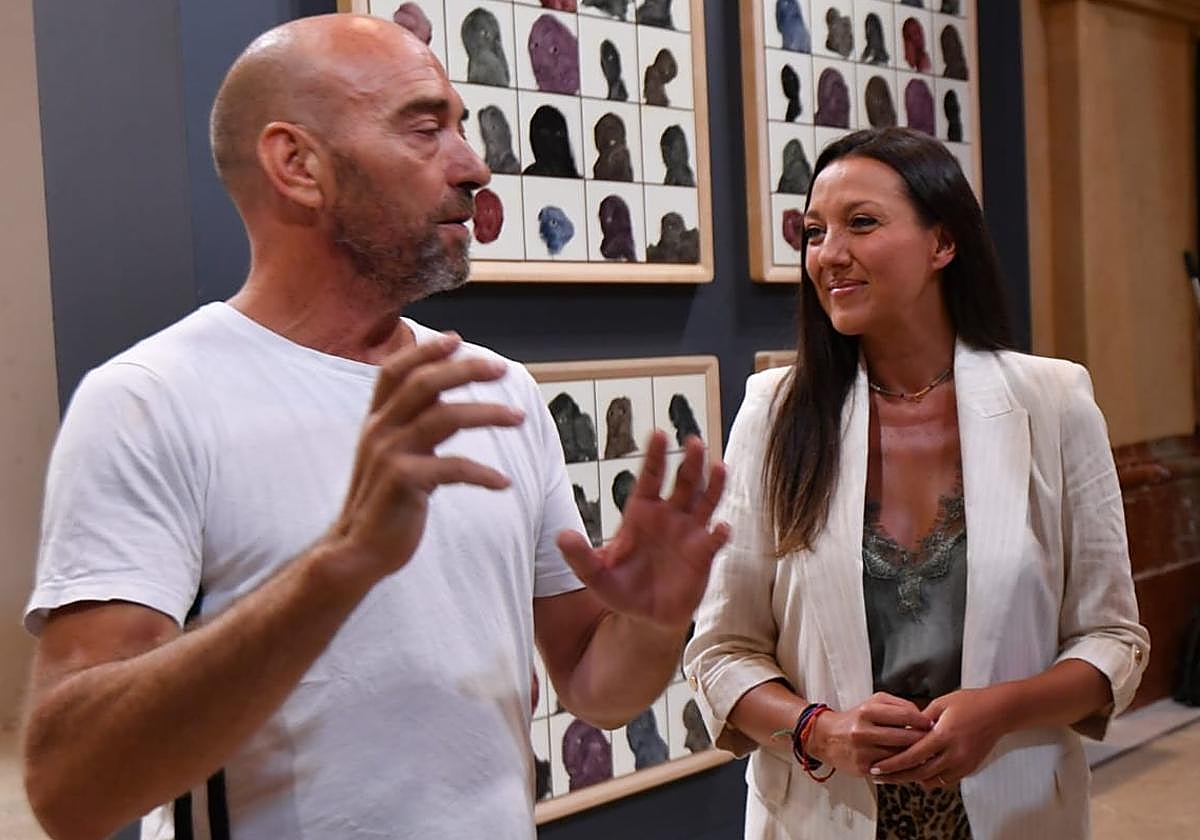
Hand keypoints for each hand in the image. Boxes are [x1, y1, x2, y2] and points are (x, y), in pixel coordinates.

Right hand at [325, 334, 524, 581]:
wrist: (359, 550)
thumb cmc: (385, 502)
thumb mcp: (394, 455)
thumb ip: (414, 426)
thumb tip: (445, 400)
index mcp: (377, 421)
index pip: (395, 371)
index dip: (424, 351)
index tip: (455, 339)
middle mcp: (379, 431)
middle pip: (425, 383)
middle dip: (466, 370)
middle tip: (501, 369)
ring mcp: (389, 455)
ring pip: (444, 417)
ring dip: (487, 414)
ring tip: (518, 419)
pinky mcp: (402, 483)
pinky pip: (452, 468)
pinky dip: (482, 474)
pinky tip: (503, 483)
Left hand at [555, 432, 729, 630]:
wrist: (646, 617)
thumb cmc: (621, 589)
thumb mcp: (595, 575)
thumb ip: (580, 556)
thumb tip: (561, 536)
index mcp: (641, 512)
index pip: (650, 477)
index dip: (655, 456)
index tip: (660, 434)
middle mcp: (669, 515)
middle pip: (683, 481)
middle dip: (690, 461)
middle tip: (694, 441)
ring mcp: (689, 532)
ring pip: (705, 501)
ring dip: (714, 484)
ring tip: (719, 467)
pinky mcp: (703, 555)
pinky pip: (714, 540)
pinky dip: (719, 533)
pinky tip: (721, 528)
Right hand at [806, 693, 932, 776]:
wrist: (826, 737)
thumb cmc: (855, 718)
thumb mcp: (873, 702)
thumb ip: (898, 705)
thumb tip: (922, 716)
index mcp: (867, 711)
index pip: (905, 715)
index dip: (922, 721)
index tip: (931, 724)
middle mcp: (863, 730)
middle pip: (905, 737)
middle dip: (922, 740)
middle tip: (934, 740)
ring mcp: (863, 751)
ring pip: (900, 755)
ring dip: (914, 755)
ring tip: (923, 752)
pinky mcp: (863, 767)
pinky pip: (891, 769)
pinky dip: (902, 766)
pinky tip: (908, 762)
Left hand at [869, 687, 1011, 787]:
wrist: (999, 711)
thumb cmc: (969, 702)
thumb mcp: (941, 703)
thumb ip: (920, 718)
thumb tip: (902, 728)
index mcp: (944, 735)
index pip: (912, 755)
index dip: (892, 764)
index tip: (877, 767)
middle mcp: (954, 753)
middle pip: (919, 773)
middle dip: (896, 776)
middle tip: (879, 777)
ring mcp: (963, 763)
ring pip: (932, 780)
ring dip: (912, 780)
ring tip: (893, 777)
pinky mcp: (969, 767)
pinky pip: (945, 780)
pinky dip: (929, 780)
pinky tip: (917, 775)